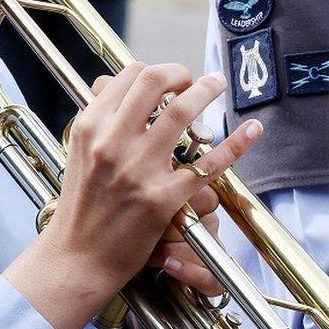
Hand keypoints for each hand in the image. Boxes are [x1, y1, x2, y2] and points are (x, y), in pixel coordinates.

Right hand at [4, 62, 261, 328]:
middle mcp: (112, 142)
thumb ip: (98, 121)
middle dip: (181, 72)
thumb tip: (109, 84)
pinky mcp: (162, 199)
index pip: (129, 76)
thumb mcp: (78, 154)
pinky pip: (207, 164)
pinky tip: (251, 129)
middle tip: (193, 80)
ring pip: (182, 112)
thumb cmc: (80, 208)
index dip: (155, 71)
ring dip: (207, 91)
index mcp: (90, 127)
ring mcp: (138, 170)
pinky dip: (235, 144)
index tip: (168, 81)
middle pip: (155, 81)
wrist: (77, 257)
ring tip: (217, 85)